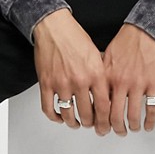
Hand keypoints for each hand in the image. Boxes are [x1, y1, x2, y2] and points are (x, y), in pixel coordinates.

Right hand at [32, 9, 110, 133]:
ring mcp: (61, 83)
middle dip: (92, 125)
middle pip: (88, 114)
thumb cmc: (75, 37)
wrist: (54, 26)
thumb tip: (109, 95)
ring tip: (77, 123)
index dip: (106, 121)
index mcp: (95, 74)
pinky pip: (48, 108)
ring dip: (73, 123)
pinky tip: (59, 117)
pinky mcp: (45, 83)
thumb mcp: (97, 55)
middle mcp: (79, 80)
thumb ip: (102, 76)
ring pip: (68, 114)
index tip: (106, 125)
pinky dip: (54, 117)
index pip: (104, 106)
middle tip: (94, 127)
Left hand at [101, 24, 154, 133]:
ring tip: (132, 129)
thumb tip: (95, 93)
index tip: (100, 125)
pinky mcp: (153, 84)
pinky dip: (149, 121)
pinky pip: (151, 108)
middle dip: (114, 129)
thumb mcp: (105, 58)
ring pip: (132, 115)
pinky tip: (148, 126)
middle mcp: (121, 83)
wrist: (146, 30)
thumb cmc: (126, 42)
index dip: (99, 119)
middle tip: (116, 132)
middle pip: (114, 116)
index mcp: (107, 77)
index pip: (100, 105)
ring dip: (131, 127)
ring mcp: (138, 85)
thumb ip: (101, 77)